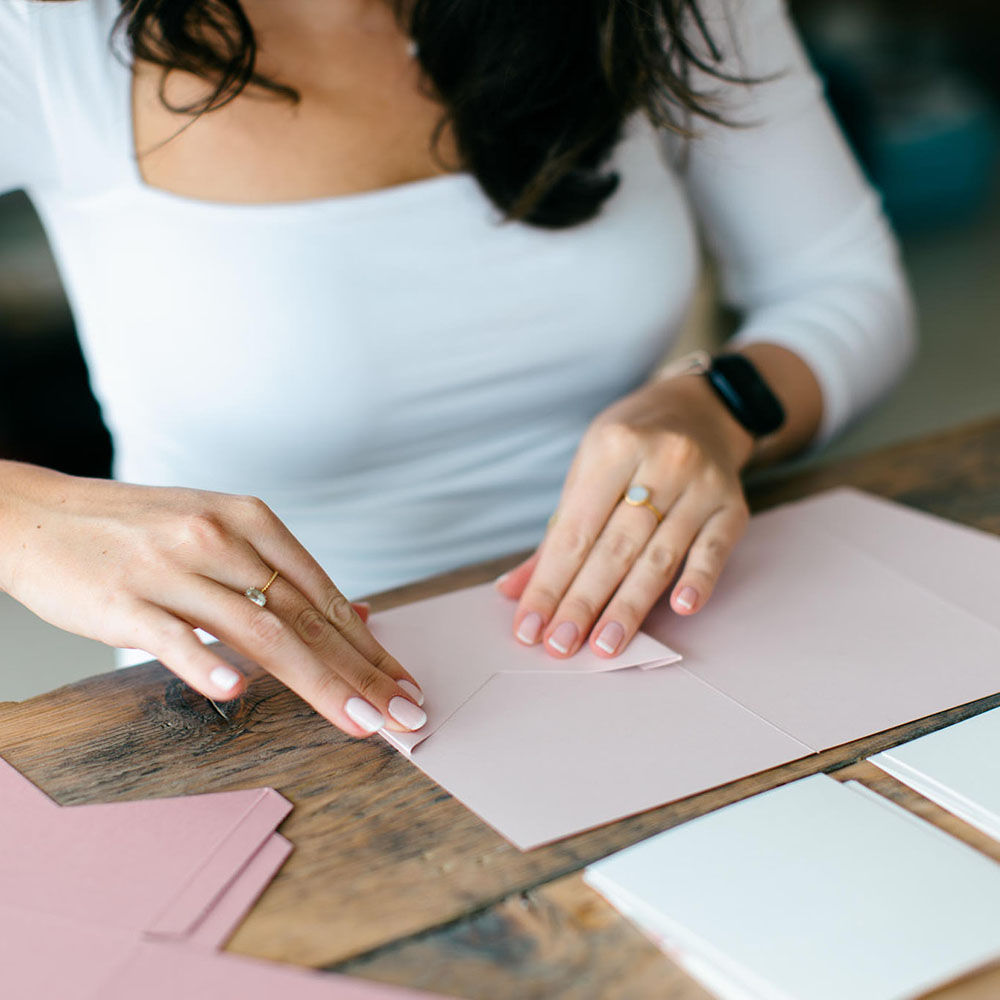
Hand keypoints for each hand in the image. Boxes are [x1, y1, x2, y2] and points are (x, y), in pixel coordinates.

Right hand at [0, 462, 425, 737]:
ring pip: (258, 630)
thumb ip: (281, 573)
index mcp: (249, 520)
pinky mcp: (122, 601)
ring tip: (358, 720)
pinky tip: (237, 693)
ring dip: (317, 681)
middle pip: (305, 617)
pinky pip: (173, 636)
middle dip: (362, 672)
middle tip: (401, 715)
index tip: (402, 685)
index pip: (324, 594)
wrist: (39, 515)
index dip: (370, 645)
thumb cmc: (139, 531)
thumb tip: (357, 614)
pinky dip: (207, 664)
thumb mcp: (218, 531)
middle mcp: (218, 539)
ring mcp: (171, 569)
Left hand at [498, 373, 753, 656]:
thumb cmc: (631, 445)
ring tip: (605, 645)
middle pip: (614, 547)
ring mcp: (701, 485)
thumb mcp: (587, 470)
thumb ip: (556, 534)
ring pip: (660, 556)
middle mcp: (661, 462)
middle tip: (560, 646)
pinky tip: (680, 609)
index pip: (574, 530)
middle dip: (583, 602)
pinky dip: (699, 580)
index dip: (550, 582)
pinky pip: (714, 549)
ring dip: (629, 607)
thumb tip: (514, 590)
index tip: (529, 625)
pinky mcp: (733, 506)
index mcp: (613, 448)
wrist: (700, 409)